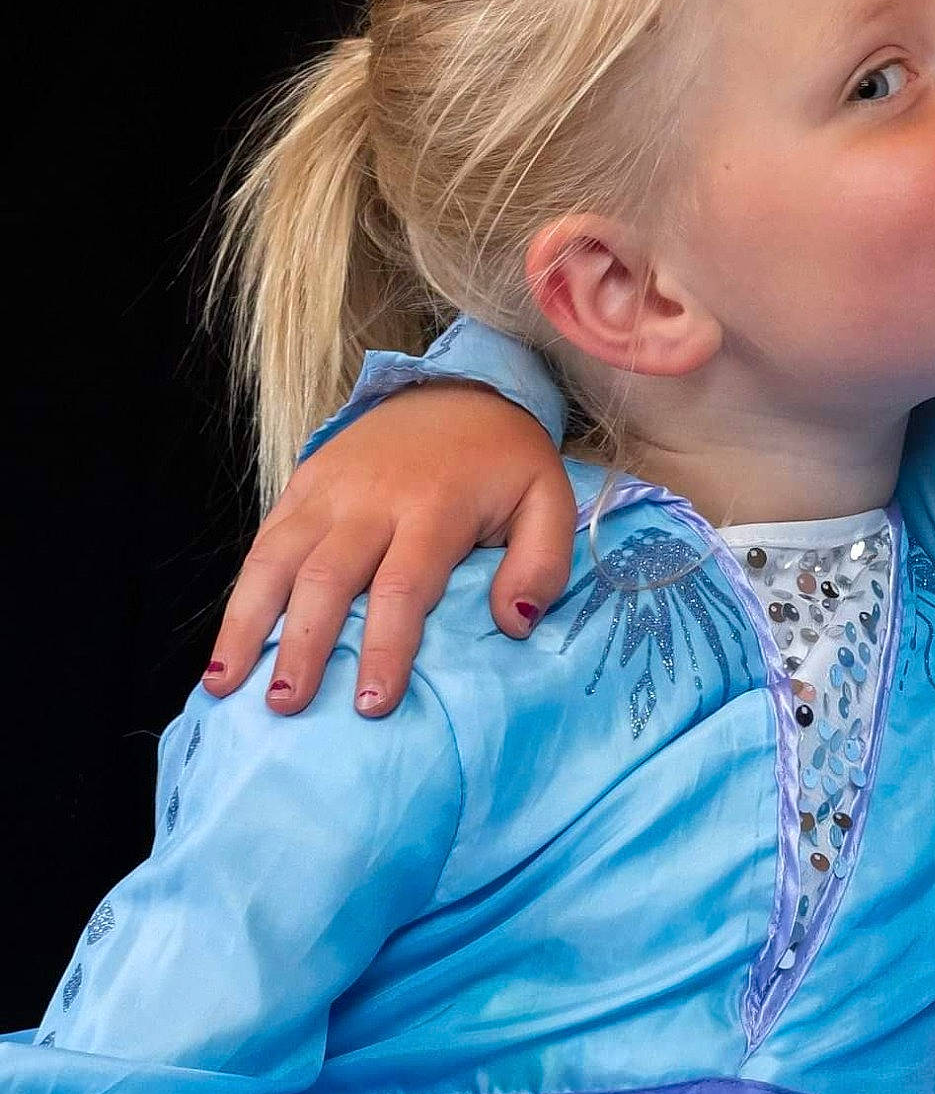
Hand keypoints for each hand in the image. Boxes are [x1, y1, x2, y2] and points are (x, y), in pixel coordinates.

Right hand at [205, 384, 575, 716]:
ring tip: (226, 685)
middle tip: (287, 706)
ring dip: (247, 623)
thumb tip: (514, 623)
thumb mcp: (549, 499)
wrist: (459, 388)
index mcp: (434, 507)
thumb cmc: (504, 461)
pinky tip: (227, 642)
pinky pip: (264, 540)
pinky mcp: (303, 483)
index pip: (403, 588)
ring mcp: (329, 489)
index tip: (372, 704)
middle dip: (303, 646)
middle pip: (327, 579)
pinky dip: (240, 593)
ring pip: (275, 560)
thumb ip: (541, 562)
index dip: (385, 648)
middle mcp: (371, 499)